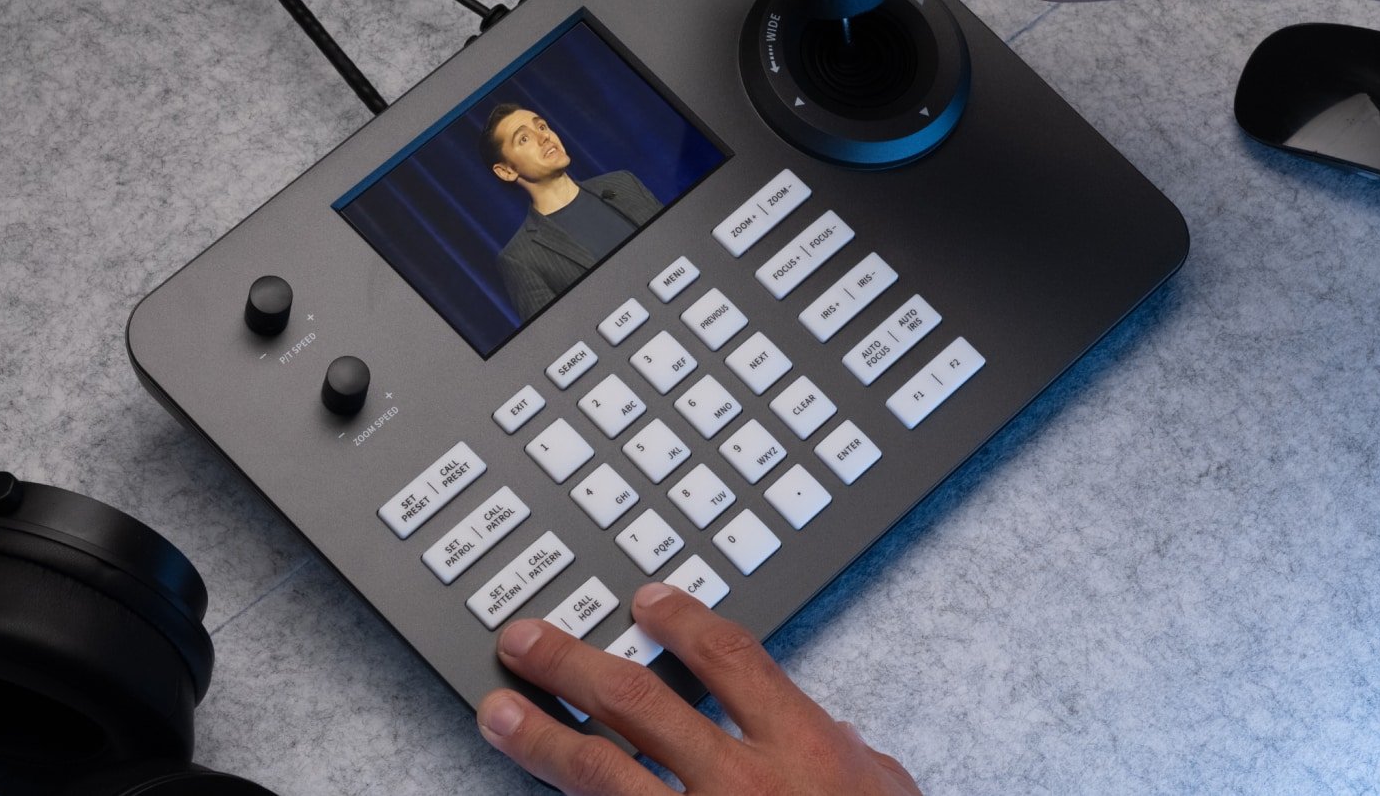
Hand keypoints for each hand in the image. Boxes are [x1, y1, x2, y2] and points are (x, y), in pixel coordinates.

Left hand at [476, 583, 921, 795]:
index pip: (724, 656)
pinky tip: (534, 789)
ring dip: (540, 737)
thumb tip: (832, 731)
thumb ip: (847, 754)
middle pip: (636, 702)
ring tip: (497, 711)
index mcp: (798, 747)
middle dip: (571, 664)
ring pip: (600, 773)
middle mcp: (740, 784)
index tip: (643, 602)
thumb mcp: (883, 792)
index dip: (678, 620)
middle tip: (524, 641)